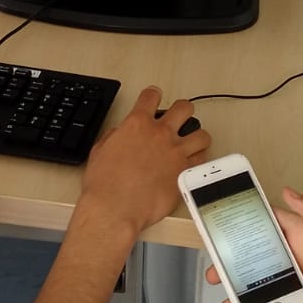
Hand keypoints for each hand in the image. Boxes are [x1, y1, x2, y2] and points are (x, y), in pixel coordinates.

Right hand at [78, 87, 210, 241]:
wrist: (115, 208)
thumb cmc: (104, 184)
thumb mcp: (100, 150)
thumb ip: (115, 136)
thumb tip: (121, 133)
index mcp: (137, 124)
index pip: (150, 96)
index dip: (153, 94)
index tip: (154, 97)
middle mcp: (160, 134)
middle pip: (184, 108)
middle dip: (183, 111)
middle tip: (179, 118)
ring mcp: (176, 152)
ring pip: (201, 134)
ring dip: (197, 137)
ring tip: (192, 143)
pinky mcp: (185, 172)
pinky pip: (202, 159)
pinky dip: (198, 160)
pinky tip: (192, 163)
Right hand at [208, 187, 302, 302]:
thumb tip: (286, 191)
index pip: (268, 226)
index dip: (243, 226)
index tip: (218, 230)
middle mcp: (297, 259)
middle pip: (258, 261)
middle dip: (234, 267)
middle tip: (214, 275)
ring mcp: (300, 284)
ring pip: (265, 290)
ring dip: (247, 298)